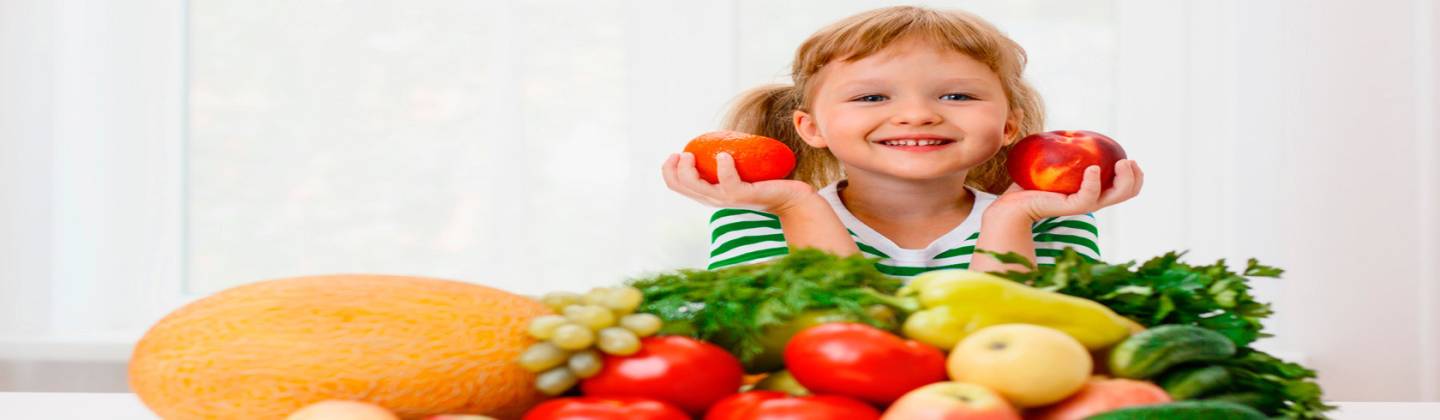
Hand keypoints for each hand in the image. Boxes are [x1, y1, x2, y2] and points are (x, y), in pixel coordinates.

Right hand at [661, 152, 815, 212]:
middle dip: (673, 169)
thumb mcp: (737, 169)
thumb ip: (725, 159)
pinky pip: (728, 183)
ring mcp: (728, 198)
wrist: (791, 196)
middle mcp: (715, 199)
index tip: (676, 153)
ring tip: (692, 155)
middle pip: (681, 186)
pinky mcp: (745, 195)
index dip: (668, 170)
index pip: (677, 186)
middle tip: (683, 154)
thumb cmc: (764, 180)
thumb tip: (718, 136)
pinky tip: (724, 155)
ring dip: (690, 170)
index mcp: (709, 193)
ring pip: (698, 188)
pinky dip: (723, 167)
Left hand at [989, 160, 1144, 221]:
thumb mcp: (1055, 162)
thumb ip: (1065, 148)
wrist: (1014, 202)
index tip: (1128, 159)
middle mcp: (1094, 198)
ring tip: (1120, 163)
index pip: (1127, 187)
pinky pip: (1089, 195)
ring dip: (1124, 178)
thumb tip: (1066, 130)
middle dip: (1135, 176)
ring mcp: (1084, 204)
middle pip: (1128, 192)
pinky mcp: (1072, 206)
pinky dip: (1094, 181)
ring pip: (1116, 195)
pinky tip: (1092, 168)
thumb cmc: (1033, 182)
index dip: (1136, 175)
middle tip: (1127, 161)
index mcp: (1095, 190)